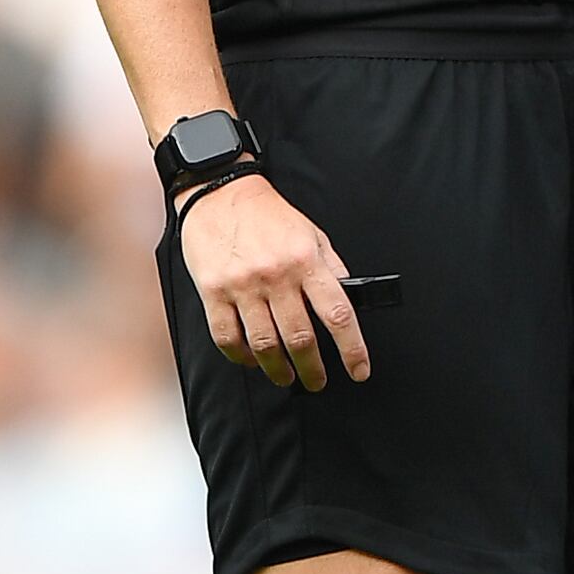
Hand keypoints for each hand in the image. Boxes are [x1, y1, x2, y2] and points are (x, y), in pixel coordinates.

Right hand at [178, 175, 369, 389]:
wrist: (221, 192)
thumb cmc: (268, 215)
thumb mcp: (312, 233)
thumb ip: (331, 268)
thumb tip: (350, 300)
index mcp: (306, 260)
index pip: (338, 314)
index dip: (352, 349)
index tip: (359, 370)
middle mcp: (276, 275)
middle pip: (300, 338)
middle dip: (313, 369)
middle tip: (318, 382)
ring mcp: (242, 286)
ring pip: (265, 345)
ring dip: (278, 370)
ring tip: (287, 377)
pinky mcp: (213, 292)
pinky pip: (227, 338)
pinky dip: (241, 357)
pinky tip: (252, 361)